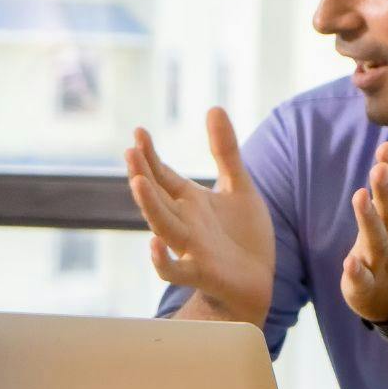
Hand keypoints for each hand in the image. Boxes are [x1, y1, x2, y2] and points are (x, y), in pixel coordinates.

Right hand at [125, 108, 274, 325]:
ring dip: (149, 206)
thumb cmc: (241, 236)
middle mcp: (184, 222)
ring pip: (162, 226)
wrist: (256, 282)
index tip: (139, 132)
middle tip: (131, 151)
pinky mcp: (201, 272)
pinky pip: (175, 271)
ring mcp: (190, 247)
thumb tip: (213, 106)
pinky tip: (154, 245)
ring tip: (138, 183)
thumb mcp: (238, 186)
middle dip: (143, 174)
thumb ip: (225, 150)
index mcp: (189, 200)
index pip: (162, 174)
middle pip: (156, 196)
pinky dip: (162, 261)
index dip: (150, 154)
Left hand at [342, 114, 387, 322]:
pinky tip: (349, 262)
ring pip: (377, 239)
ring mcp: (383, 261)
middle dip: (387, 189)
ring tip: (360, 196)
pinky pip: (363, 280)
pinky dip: (357, 272)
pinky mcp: (368, 287)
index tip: (385, 146)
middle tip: (379, 166)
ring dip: (369, 219)